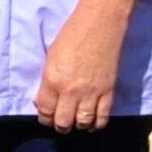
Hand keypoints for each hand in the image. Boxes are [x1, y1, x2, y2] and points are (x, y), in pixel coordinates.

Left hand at [36, 11, 124, 132]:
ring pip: (82, 122)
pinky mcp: (108, 92)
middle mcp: (70, 91)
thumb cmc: (70, 36)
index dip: (44, 118)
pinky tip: (91, 123)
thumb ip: (46, 82)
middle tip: (60, 124)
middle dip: (59, 125)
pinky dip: (96, 124)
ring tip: (75, 124)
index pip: (45, 110)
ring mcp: (91, 93)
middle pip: (63, 121)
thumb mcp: (50, 59)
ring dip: (77, 126)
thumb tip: (42, 101)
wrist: (100, 25)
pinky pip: (102, 117)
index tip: (46, 118)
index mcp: (52, 81)